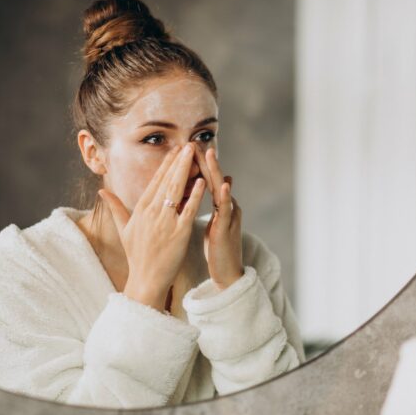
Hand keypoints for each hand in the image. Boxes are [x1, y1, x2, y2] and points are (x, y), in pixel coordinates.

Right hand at [98, 143, 205, 309]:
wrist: (146, 279)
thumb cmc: (137, 255)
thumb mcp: (124, 229)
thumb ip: (116, 207)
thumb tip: (102, 190)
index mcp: (140, 210)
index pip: (155, 181)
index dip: (166, 164)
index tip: (175, 149)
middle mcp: (151, 213)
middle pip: (167, 181)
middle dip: (178, 161)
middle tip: (188, 144)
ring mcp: (165, 222)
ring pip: (177, 190)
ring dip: (186, 170)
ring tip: (195, 154)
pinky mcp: (179, 233)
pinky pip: (188, 210)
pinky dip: (195, 195)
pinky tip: (202, 181)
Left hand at [196, 147, 242, 289]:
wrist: (228, 272)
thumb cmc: (219, 248)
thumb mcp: (214, 221)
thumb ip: (214, 203)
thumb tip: (216, 184)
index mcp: (218, 205)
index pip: (206, 180)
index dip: (197, 164)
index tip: (186, 148)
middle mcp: (226, 206)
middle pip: (214, 179)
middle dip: (205, 161)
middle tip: (196, 142)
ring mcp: (229, 216)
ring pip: (221, 190)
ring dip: (216, 171)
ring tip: (210, 154)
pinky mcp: (228, 229)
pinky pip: (226, 211)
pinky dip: (226, 196)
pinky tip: (224, 185)